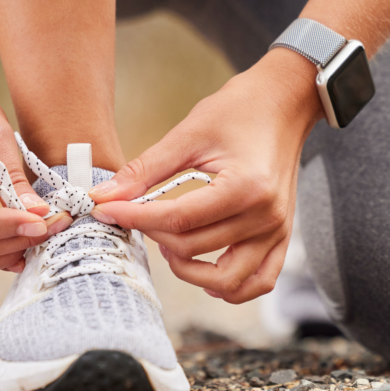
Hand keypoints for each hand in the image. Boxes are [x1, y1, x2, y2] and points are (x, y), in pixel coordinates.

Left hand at [89, 49, 322, 302]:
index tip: (107, 210)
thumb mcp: (189, 134)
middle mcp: (265, 217)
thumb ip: (146, 169)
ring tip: (168, 244)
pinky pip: (259, 281)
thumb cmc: (239, 110)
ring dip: (189, 271)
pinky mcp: (282, 236)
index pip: (178, 219)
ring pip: (226, 280)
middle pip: (194, 248)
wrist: (284, 103)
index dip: (135, 218)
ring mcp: (277, 231)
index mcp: (245, 187)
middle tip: (134, 215)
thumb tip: (104, 196)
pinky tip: (204, 272)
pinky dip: (230, 287)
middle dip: (153, 235)